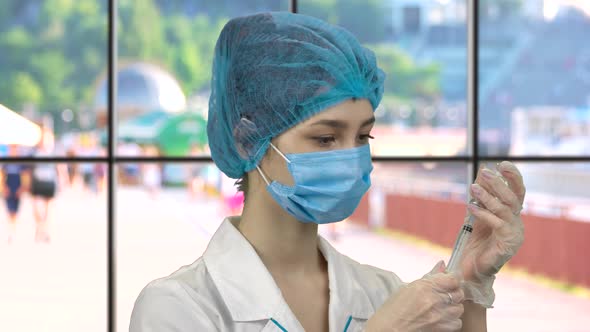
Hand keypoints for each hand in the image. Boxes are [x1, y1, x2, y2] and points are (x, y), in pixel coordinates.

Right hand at [366, 261, 464, 331]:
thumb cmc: (393, 309)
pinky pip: (456, 323)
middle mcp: (433, 300)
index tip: (451, 280)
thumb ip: (428, 276)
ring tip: (443, 307)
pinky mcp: (440, 328)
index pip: (453, 279)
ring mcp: (438, 316)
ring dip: (453, 307)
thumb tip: (442, 264)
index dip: (453, 279)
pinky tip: (443, 318)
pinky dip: (452, 320)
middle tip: (445, 294)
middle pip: (458, 293)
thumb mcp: (407, 287)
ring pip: (459, 308)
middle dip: (454, 292)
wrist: (388, 329)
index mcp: (424, 287)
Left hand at [459, 161, 525, 306]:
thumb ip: (482, 197)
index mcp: (512, 216)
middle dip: (499, 183)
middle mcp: (517, 224)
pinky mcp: (507, 244)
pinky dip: (483, 213)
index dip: (513, 176)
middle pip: (513, 197)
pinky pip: (497, 224)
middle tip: (485, 171)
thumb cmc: (476, 244)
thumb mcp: (478, 215)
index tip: (502, 163)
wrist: (473, 271)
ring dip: (488, 196)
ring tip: (473, 187)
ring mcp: (514, 234)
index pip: (518, 192)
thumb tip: (481, 172)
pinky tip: (470, 207)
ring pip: (505, 209)